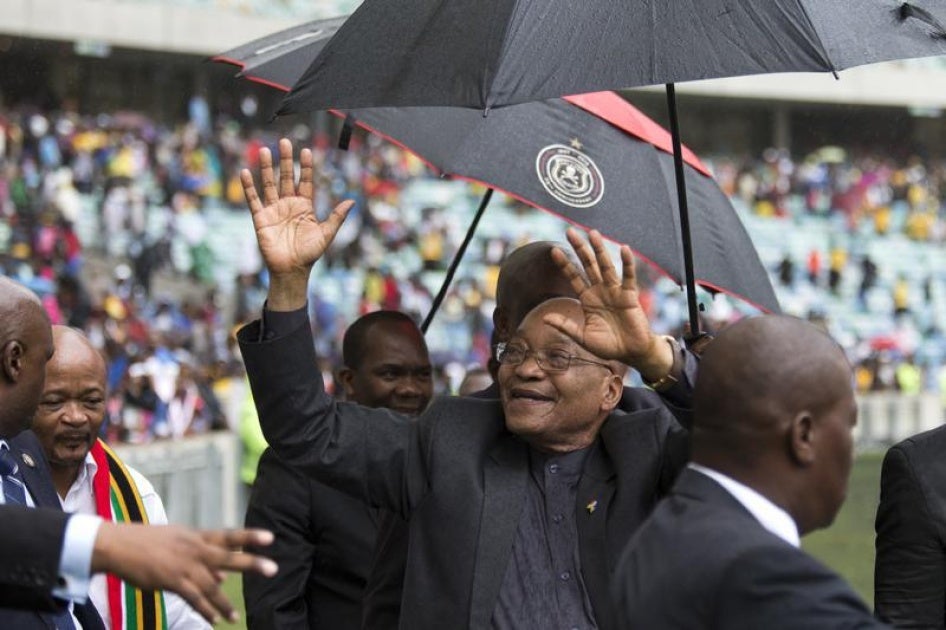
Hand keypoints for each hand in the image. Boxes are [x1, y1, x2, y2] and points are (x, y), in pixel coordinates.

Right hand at [92, 522, 277, 624]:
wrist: (118, 545)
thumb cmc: (147, 542)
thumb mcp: (178, 543)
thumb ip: (202, 559)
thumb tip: (222, 579)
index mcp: (197, 536)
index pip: (228, 535)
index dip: (250, 537)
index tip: (271, 538)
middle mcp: (195, 549)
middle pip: (228, 557)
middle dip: (252, 564)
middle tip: (273, 569)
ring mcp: (184, 565)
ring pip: (211, 586)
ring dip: (224, 603)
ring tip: (235, 618)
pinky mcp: (172, 580)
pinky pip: (193, 598)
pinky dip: (205, 610)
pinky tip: (214, 620)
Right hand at [241, 138, 352, 309]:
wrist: (292, 270)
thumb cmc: (310, 254)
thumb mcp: (326, 234)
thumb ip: (337, 217)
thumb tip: (352, 201)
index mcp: (304, 206)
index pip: (305, 181)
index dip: (305, 167)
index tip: (306, 150)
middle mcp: (288, 204)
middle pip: (286, 177)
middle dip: (286, 160)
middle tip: (285, 141)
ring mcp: (274, 210)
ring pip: (269, 184)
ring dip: (267, 168)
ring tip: (265, 150)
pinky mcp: (261, 218)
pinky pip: (254, 200)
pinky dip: (249, 187)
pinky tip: (246, 172)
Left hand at [546, 228, 670, 376]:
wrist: (631, 353)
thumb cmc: (608, 346)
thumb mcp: (583, 337)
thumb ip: (565, 326)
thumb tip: (545, 318)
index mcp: (587, 299)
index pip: (574, 277)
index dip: (564, 264)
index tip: (553, 250)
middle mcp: (600, 291)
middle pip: (588, 265)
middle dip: (579, 249)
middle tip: (569, 231)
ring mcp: (615, 291)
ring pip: (606, 266)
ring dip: (600, 250)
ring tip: (593, 233)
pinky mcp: (629, 296)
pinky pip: (628, 277)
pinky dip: (628, 263)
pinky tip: (624, 249)